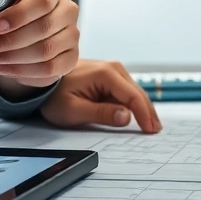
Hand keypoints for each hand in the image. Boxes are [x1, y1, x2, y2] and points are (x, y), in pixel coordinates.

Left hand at [0, 0, 79, 92]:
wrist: (16, 30)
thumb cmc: (7, 2)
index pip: (43, 1)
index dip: (18, 15)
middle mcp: (69, 10)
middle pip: (44, 29)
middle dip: (10, 40)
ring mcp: (72, 35)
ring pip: (45, 52)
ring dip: (12, 57)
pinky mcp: (71, 58)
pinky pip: (49, 70)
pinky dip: (20, 71)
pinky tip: (0, 67)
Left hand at [40, 59, 161, 132]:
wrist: (44, 82)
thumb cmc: (54, 96)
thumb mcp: (74, 110)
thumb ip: (101, 114)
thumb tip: (127, 116)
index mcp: (105, 74)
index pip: (133, 96)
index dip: (144, 115)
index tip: (150, 131)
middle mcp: (113, 68)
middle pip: (138, 93)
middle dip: (148, 113)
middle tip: (156, 132)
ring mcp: (113, 70)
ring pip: (135, 92)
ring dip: (143, 108)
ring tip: (151, 126)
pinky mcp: (110, 76)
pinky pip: (127, 91)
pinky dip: (134, 104)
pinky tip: (140, 116)